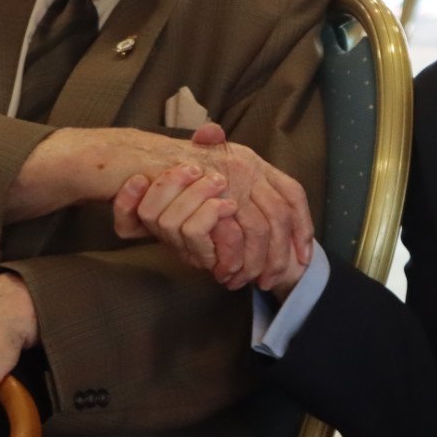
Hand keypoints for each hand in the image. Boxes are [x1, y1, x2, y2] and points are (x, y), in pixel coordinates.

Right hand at [112, 123, 312, 291]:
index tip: (304, 253)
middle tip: (275, 277)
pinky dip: (228, 255)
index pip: (292, 193)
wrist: (132, 158)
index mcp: (250, 160)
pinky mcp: (206, 197)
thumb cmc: (169, 172)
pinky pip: (230, 233)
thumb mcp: (205, 177)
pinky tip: (225, 270)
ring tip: (252, 279)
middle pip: (280, 213)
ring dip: (256, 258)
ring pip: (257, 227)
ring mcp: (227, 179)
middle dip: (281, 251)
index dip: (303, 224)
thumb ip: (230, 190)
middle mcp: (244, 165)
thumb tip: (263, 213)